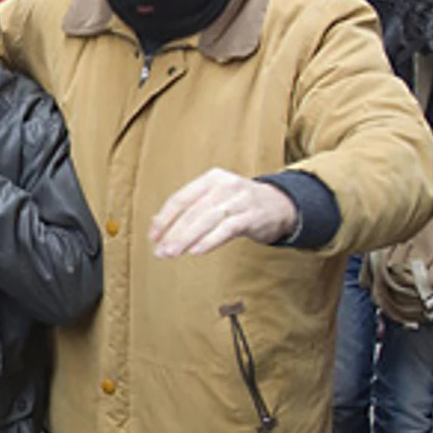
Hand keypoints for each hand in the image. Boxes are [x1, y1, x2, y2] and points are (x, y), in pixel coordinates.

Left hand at [149, 170, 298, 256]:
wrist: (280, 205)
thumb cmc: (240, 204)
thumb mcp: (215, 198)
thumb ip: (189, 208)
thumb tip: (157, 224)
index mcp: (211, 179)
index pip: (181, 198)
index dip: (165, 218)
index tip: (153, 236)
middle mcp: (224, 185)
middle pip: (192, 211)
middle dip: (173, 232)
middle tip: (160, 251)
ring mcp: (239, 199)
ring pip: (207, 219)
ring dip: (186, 238)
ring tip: (172, 253)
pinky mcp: (252, 216)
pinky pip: (227, 229)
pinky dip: (210, 240)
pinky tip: (196, 251)